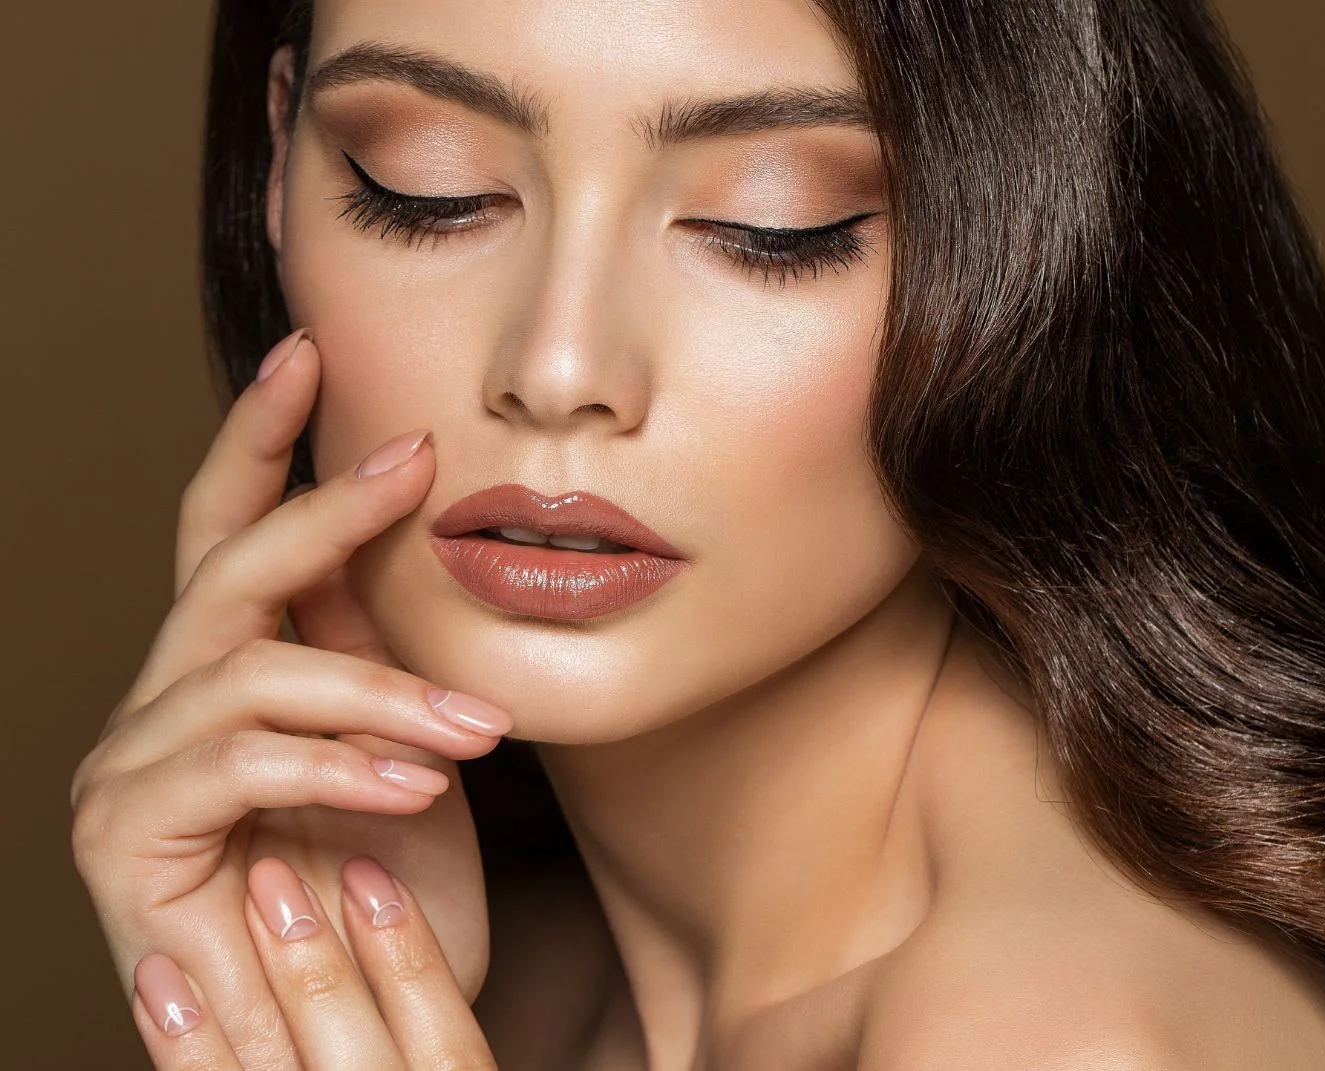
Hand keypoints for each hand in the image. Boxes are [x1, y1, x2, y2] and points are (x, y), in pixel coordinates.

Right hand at [70, 329, 506, 1069]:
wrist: (352, 1023)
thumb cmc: (385, 889)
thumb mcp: (402, 746)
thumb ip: (380, 649)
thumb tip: (403, 531)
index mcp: (236, 671)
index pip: (235, 533)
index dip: (265, 441)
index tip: (312, 355)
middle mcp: (169, 703)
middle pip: (224, 569)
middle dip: (317, 505)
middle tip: (412, 461)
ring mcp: (132, 766)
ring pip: (250, 671)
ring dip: (377, 692)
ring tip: (475, 730)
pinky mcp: (122, 836)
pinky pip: (235, 762)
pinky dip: (337, 762)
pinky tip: (417, 783)